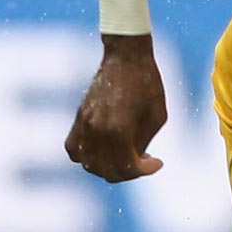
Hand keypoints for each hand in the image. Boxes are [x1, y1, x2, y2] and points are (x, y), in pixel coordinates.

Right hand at [64, 36, 166, 182]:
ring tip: (126, 157)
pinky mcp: (79, 117)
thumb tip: (135, 160)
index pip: (126, 168)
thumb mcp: (157, 117)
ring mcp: (84, 124)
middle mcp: (97, 130)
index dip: (145, 171)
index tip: (158, 162)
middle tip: (144, 161)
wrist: (126, 58)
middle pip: (106, 170)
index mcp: (119, 130)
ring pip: (88, 164)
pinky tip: (104, 150)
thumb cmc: (148, 84)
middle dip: (128, 173)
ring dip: (108, 167)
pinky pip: (73, 148)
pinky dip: (86, 157)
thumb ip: (143, 143)